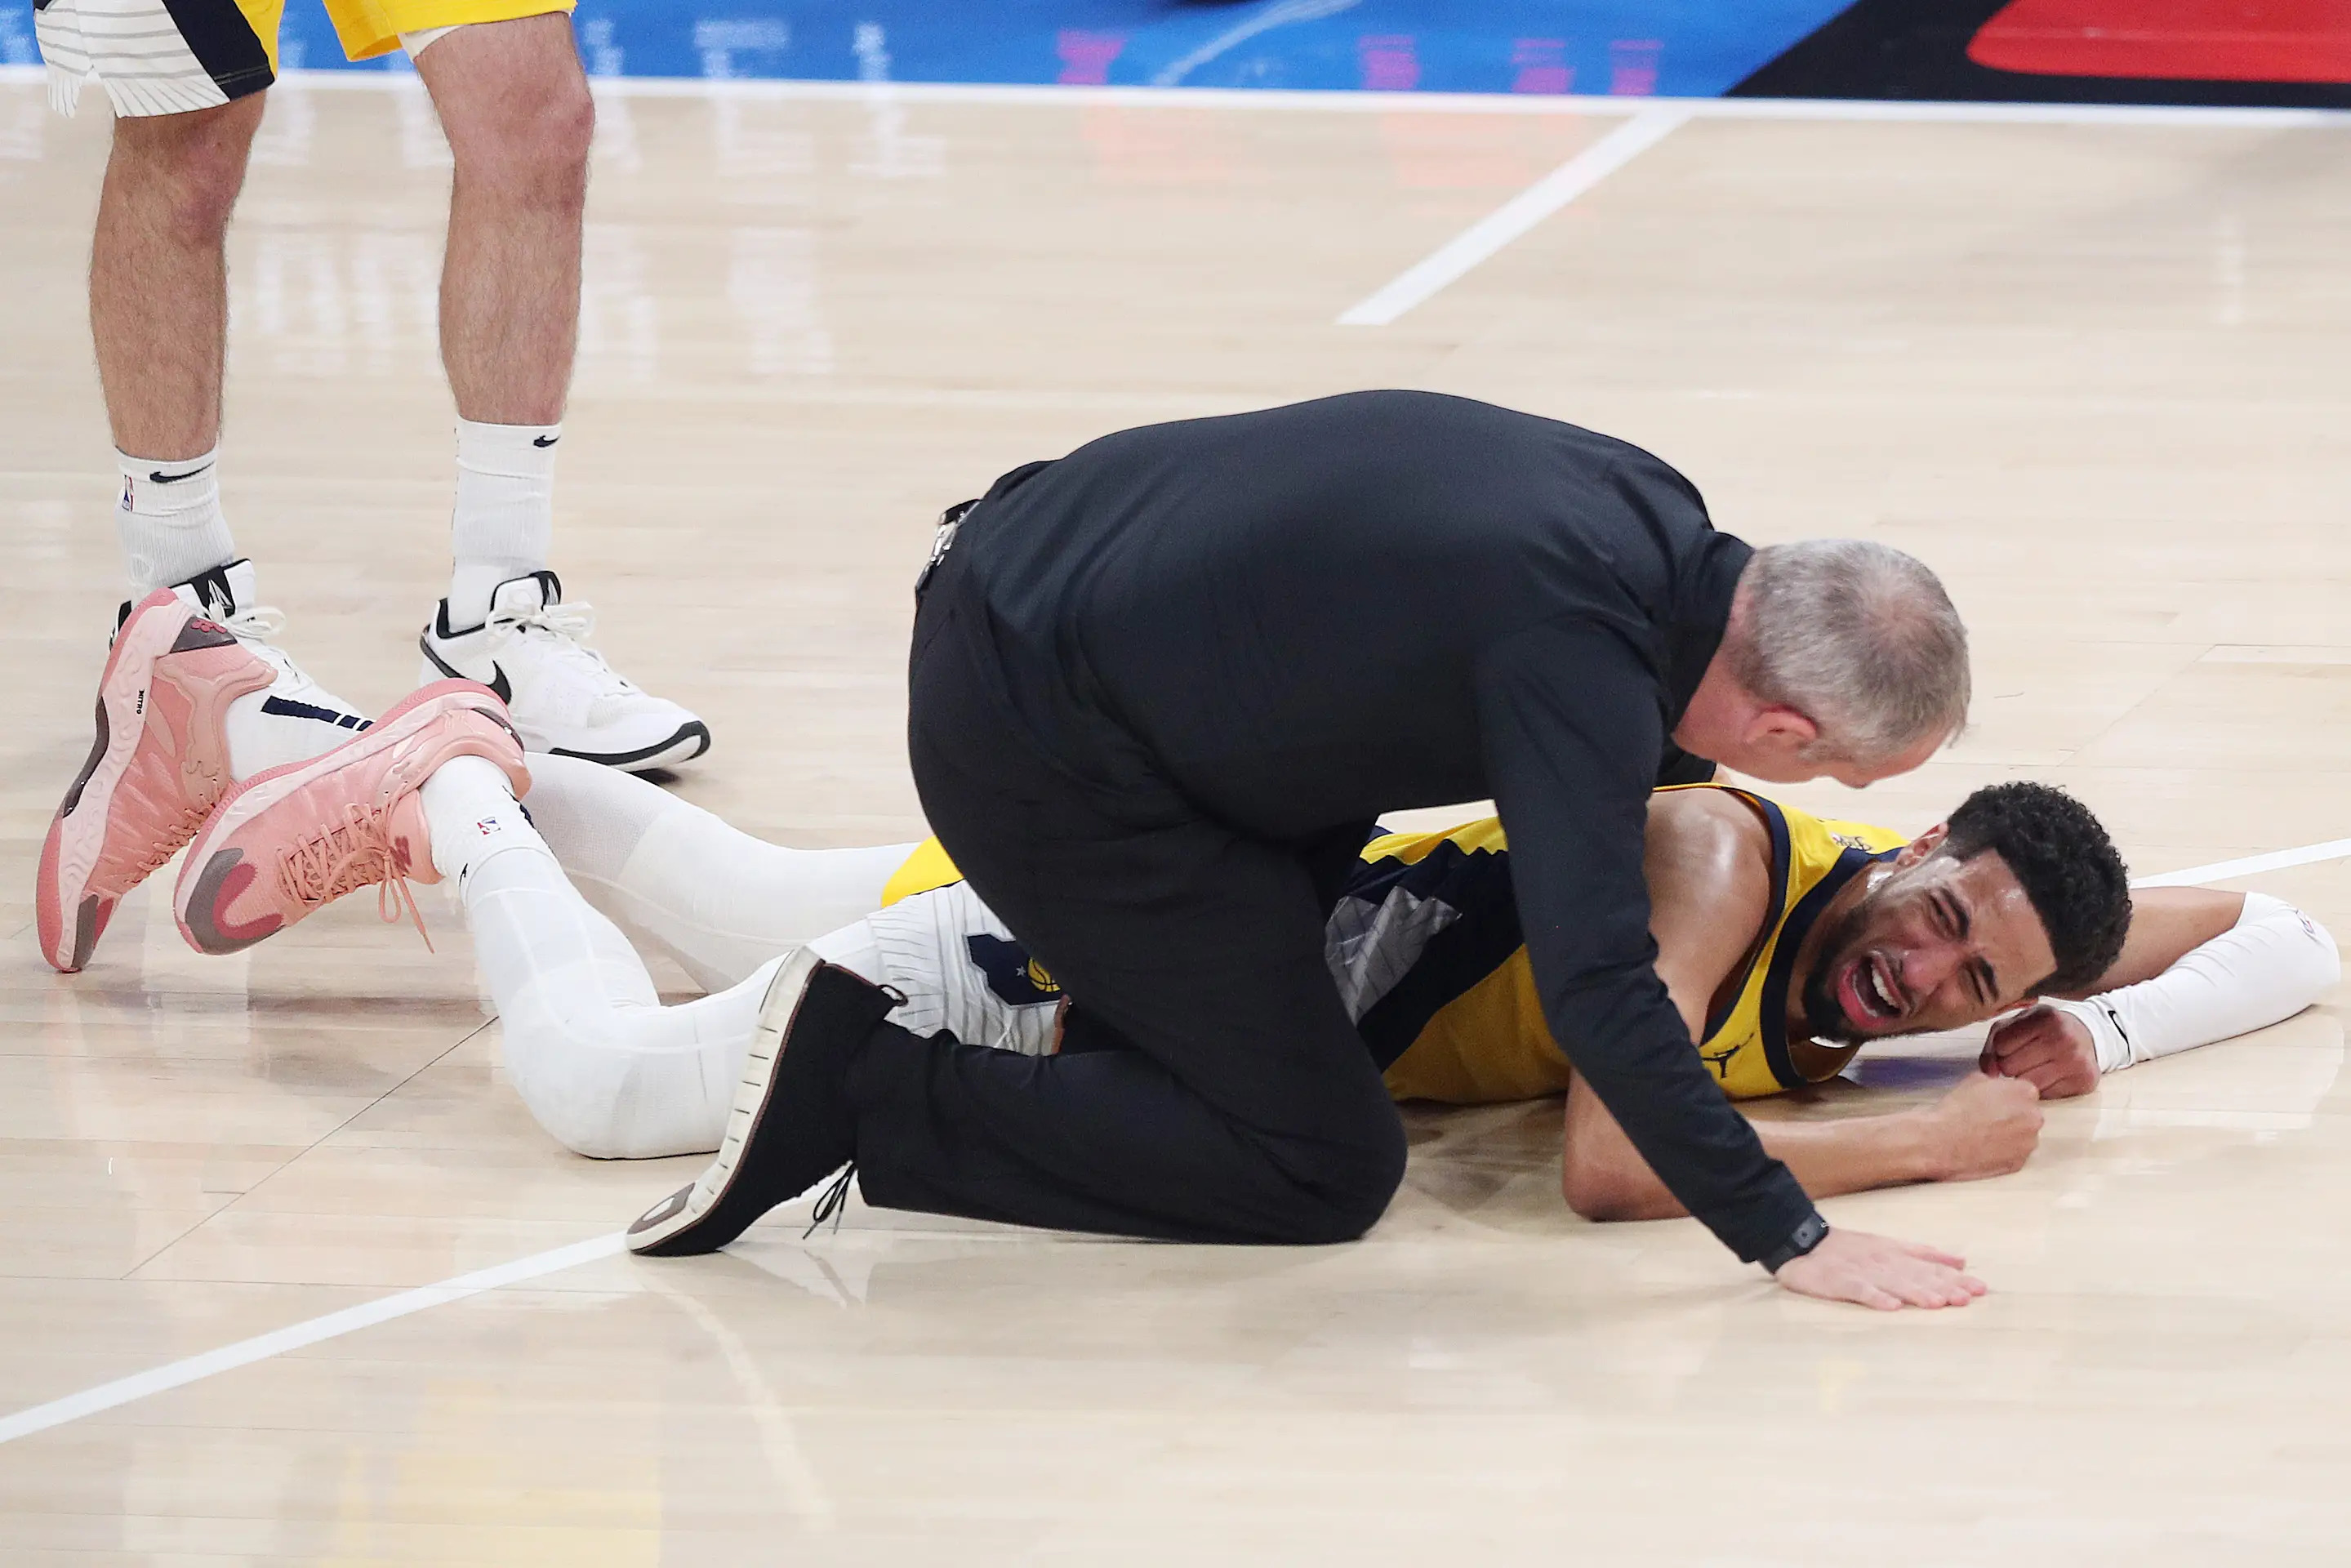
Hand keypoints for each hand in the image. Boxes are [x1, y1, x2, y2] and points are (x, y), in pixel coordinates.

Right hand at [1772, 1227, 1987, 1309]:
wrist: (1803, 1241)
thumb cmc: (1850, 1249)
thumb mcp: (1891, 1245)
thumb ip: (1925, 1253)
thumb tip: (1961, 1260)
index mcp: (1897, 1254)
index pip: (1930, 1267)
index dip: (1954, 1278)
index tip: (1979, 1289)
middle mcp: (1884, 1262)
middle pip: (1916, 1276)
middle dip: (1942, 1287)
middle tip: (1966, 1299)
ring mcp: (1862, 1272)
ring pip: (1893, 1283)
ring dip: (1916, 1293)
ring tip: (1937, 1303)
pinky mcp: (1840, 1282)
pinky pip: (1860, 1291)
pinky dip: (1875, 1298)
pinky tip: (1891, 1307)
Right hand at [1918, 1071, 2044, 1181]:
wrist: (1942, 1141)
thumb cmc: (1956, 1109)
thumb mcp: (1974, 1079)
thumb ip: (1994, 1082)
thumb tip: (1995, 1085)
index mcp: (2026, 1092)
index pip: (2024, 1091)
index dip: (2007, 1096)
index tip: (1994, 1101)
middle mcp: (2034, 1118)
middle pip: (2027, 1114)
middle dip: (2012, 1115)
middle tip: (1987, 1118)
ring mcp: (2029, 1143)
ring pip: (2022, 1136)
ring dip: (2009, 1135)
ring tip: (1983, 1135)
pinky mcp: (2019, 1163)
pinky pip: (2014, 1154)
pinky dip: (2003, 1152)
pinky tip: (1983, 1148)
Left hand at [1982, 1004, 2099, 1097]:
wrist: (2088, 1036)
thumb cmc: (2045, 1030)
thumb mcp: (2018, 1024)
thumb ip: (1994, 1044)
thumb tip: (1988, 1073)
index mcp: (2045, 1017)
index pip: (2001, 1044)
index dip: (2002, 1049)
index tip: (2014, 1046)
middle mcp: (2063, 1038)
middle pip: (2011, 1067)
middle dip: (2011, 1066)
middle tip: (2026, 1058)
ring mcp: (2076, 1061)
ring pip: (2027, 1084)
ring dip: (2025, 1079)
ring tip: (2037, 1067)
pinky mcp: (2084, 1082)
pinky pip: (2045, 1095)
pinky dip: (2043, 1088)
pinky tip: (2051, 1076)